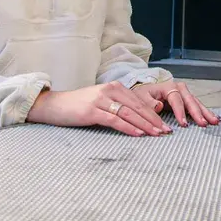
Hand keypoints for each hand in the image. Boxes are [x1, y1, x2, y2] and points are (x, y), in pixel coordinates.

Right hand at [26, 81, 170, 135]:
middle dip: (154, 120)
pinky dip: (128, 127)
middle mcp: (110, 90)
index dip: (154, 114)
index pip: (140, 102)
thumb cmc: (80, 106)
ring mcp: (101, 100)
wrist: (55, 105)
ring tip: (156, 134)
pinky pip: (114, 120)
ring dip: (145, 125)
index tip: (164, 125)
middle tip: (166, 132)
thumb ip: (120, 106)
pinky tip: (138, 133)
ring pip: (129, 113)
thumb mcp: (103, 102)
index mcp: (115, 87)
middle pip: (138, 107)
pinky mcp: (92, 111)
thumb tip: (141, 118)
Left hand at [133, 81, 220, 127]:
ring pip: (197, 103)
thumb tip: (159, 106)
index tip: (184, 124)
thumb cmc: (142, 96)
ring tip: (215, 121)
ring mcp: (184, 94)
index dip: (180, 112)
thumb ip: (148, 102)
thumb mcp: (140, 98)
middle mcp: (179, 89)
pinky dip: (205, 113)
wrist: (144, 92)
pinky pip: (197, 106)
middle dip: (198, 112)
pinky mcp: (187, 100)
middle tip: (204, 123)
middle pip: (190, 100)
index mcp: (168, 87)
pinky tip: (214, 118)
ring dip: (206, 113)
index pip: (176, 99)